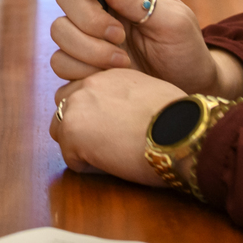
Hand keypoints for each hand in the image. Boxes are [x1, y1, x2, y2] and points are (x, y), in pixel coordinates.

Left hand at [51, 68, 185, 183]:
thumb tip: (136, 116)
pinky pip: (71, 159)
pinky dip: (89, 167)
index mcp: (109, 74)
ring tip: (110, 156)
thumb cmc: (180, 120)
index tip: (112, 129)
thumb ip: (133, 99)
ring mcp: (75, 106)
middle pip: (65, 109)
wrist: (180, 130)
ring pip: (62, 133)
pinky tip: (113, 165)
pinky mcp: (71, 131)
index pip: (84, 93)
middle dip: (80, 128)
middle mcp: (88, 84)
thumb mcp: (153, 95)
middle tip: (106, 145)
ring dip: (80, 147)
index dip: (95, 115)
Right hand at [52, 0, 224, 93]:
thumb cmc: (184, 49)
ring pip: (59, 30)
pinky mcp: (80, 64)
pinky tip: (110, 76)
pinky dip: (82, 71)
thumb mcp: (172, 20)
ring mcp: (85, 35)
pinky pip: (60, 62)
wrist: (186, 90)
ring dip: (89, 49)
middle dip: (89, 19)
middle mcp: (96, 5)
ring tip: (123, 62)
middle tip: (120, 35)